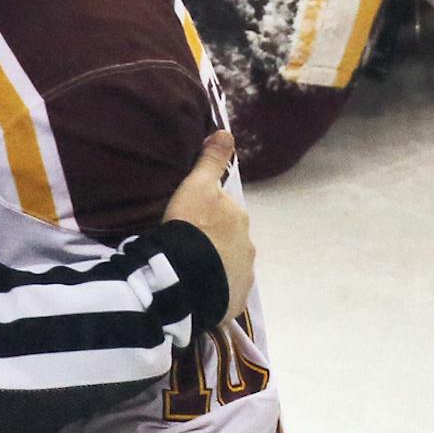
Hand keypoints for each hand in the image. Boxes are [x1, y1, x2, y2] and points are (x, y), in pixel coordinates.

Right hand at [161, 131, 253, 321]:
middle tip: (188, 247)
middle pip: (230, 241)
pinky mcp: (235, 301)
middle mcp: (248, 247)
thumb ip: (211, 161)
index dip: (208, 217)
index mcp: (239, 219)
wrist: (185, 274)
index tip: (191, 223)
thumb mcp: (197, 186)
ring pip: (229, 268)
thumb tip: (226, 131)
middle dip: (215, 243)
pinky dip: (215, 291)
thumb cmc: (190, 226)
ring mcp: (243, 276)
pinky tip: (197, 292)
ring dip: (215, 268)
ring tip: (190, 272)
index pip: (226, 214)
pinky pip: (225, 293)